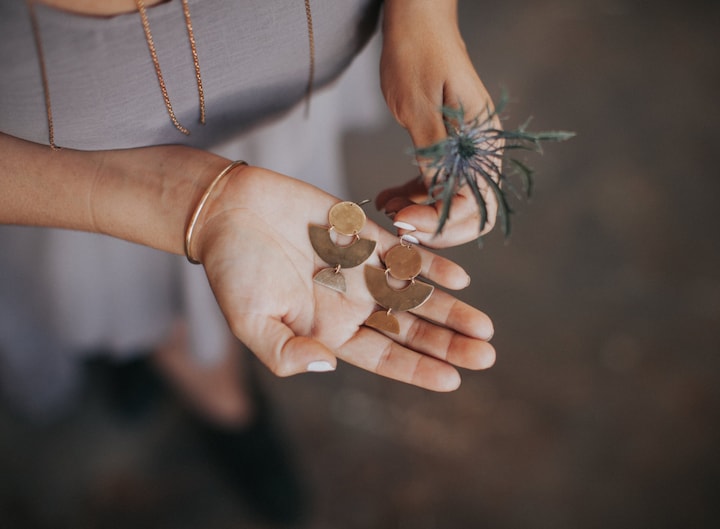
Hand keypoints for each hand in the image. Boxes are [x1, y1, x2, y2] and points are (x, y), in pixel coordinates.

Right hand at [192, 165, 494, 390]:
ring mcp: (362, 269)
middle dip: (447, 344)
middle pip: (410, 329)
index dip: (417, 370)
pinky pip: (405, 252)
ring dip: (451, 309)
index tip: (453, 381)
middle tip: (487, 356)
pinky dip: (432, 264)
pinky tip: (461, 278)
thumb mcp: (250, 323)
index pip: (383, 357)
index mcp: (328, 330)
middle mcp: (352, 303)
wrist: (226, 210)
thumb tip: (325, 366)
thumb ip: (285, 352)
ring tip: (485, 328)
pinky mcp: (365, 235)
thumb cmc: (232, 270)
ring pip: (416, 294)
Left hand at [378, 0, 500, 247]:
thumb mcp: (419, 109)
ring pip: (451, 200)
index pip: (476, 203)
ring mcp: (467, 150)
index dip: (441, 221)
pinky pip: (437, 183)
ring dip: (419, 211)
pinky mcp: (449, 147)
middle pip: (470, 210)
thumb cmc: (418, 54)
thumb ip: (433, 158)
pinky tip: (389, 196)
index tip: (405, 222)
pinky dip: (414, 195)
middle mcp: (482, 151)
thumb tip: (438, 201)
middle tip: (398, 227)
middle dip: (434, 225)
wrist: (416, 21)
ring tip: (385, 208)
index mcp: (484, 142)